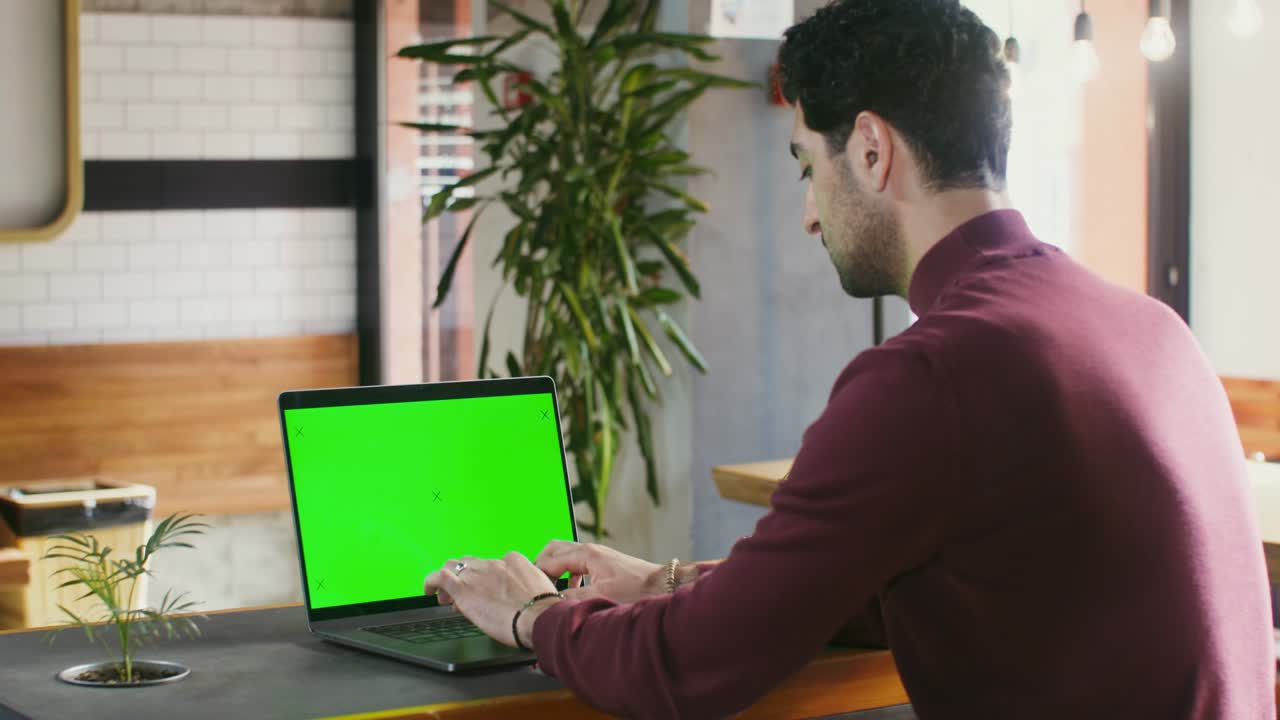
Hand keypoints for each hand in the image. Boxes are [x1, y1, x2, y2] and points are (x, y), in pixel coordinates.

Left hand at [423, 552, 558, 647]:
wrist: (539, 618)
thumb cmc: (542, 612)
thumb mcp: (536, 591)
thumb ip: (521, 588)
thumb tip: (512, 598)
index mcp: (513, 561)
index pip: (490, 564)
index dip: (482, 578)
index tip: (483, 590)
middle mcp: (493, 564)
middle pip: (470, 563)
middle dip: (464, 576)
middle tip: (462, 593)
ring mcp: (477, 574)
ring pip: (453, 566)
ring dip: (449, 580)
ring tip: (446, 596)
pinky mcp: (463, 589)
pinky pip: (439, 577)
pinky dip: (430, 582)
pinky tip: (428, 591)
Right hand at [535, 540, 664, 603]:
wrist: (662, 585)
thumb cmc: (636, 589)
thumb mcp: (599, 597)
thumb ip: (572, 599)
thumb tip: (552, 604)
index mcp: (586, 554)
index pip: (550, 559)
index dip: (537, 573)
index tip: (527, 587)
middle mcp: (591, 551)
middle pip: (555, 549)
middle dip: (542, 565)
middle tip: (534, 583)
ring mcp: (598, 556)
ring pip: (567, 557)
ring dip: (556, 570)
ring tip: (551, 590)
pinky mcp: (605, 564)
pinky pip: (578, 565)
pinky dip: (569, 575)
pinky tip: (573, 592)